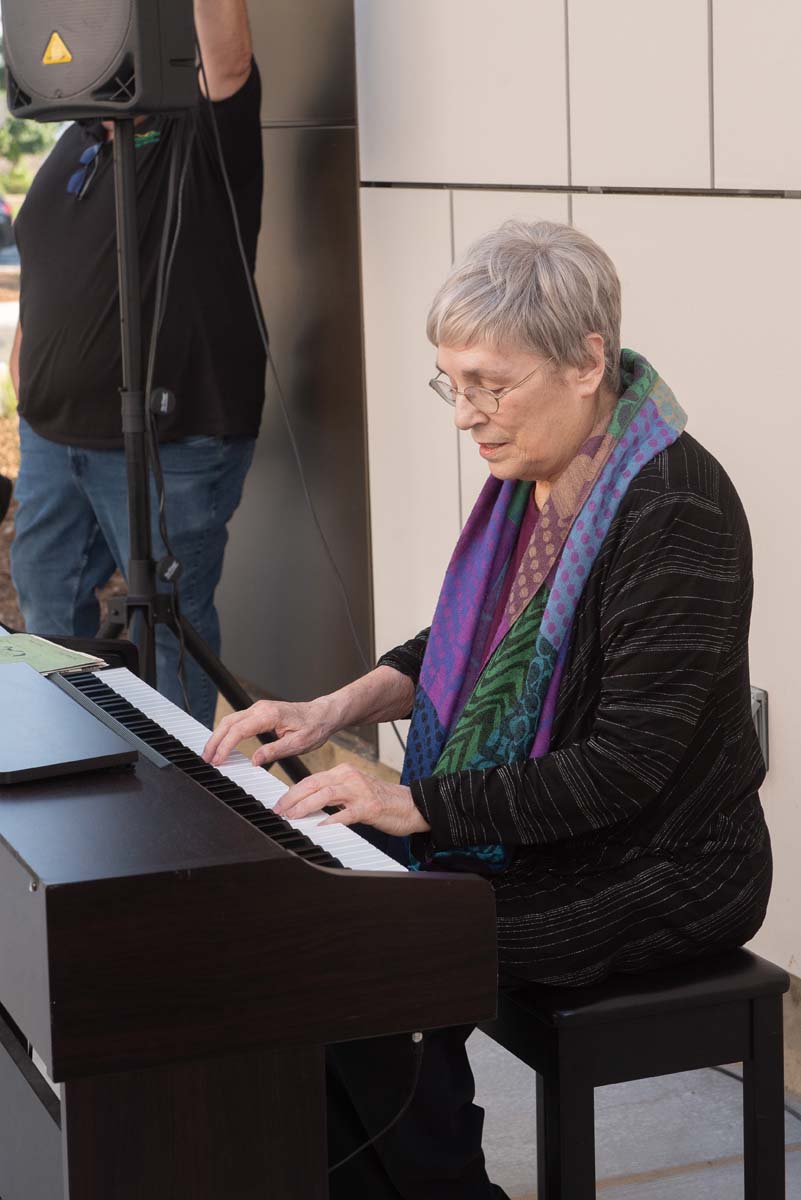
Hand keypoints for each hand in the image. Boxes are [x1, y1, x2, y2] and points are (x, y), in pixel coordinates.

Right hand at [202, 697, 337, 766]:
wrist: (323, 714)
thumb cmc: (314, 727)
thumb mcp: (299, 744)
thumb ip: (275, 751)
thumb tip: (255, 761)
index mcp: (269, 715)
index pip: (239, 730)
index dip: (225, 746)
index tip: (218, 760)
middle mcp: (261, 708)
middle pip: (229, 723)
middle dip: (215, 741)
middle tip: (207, 759)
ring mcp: (259, 709)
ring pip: (230, 721)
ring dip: (218, 736)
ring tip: (211, 754)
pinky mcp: (259, 713)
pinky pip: (237, 721)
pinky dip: (226, 733)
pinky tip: (222, 744)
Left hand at [276, 763, 430, 837]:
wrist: (411, 805)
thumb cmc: (381, 800)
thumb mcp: (354, 790)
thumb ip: (333, 793)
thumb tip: (306, 803)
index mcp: (344, 772)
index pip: (311, 779)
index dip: (292, 792)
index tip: (279, 803)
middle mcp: (350, 777)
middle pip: (313, 784)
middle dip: (292, 798)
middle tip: (278, 811)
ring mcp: (360, 792)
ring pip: (325, 795)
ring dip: (305, 807)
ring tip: (292, 817)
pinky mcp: (369, 808)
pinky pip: (345, 814)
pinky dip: (330, 820)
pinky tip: (319, 826)